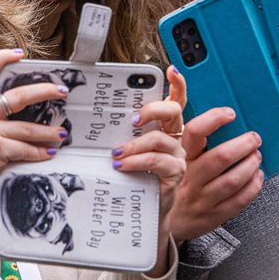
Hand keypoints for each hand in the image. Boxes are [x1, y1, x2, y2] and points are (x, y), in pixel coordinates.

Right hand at [0, 49, 68, 216]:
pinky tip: (49, 153)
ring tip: (62, 133)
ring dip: (48, 132)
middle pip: (18, 96)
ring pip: (27, 128)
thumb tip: (29, 109)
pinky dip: (40, 152)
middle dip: (44, 91)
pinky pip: (25, 149)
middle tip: (62, 91)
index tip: (20, 54)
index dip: (1, 58)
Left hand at [112, 66, 187, 214]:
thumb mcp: (126, 148)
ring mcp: (177, 154)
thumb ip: (121, 133)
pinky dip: (137, 161)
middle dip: (152, 110)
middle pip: (173, 112)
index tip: (171, 70)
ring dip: (134, 144)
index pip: (176, 100)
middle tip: (133, 119)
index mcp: (164, 126)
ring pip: (159, 138)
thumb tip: (100, 118)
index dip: (177, 84)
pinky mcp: (175, 172)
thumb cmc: (134, 175)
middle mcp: (174, 137)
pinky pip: (157, 160)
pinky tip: (124, 165)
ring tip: (117, 153)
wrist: (142, 209)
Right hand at [167, 107, 262, 243]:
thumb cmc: (175, 185)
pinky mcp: (214, 215)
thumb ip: (192, 141)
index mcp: (181, 159)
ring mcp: (202, 198)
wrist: (167, 223)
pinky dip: (253, 187)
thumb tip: (217, 116)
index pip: (194, 133)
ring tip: (256, 157)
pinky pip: (238, 201)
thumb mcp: (174, 160)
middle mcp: (191, 178)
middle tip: (254, 138)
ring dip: (250, 165)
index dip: (213, 120)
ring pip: (232, 180)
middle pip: (220, 157)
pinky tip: (256, 177)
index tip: (229, 113)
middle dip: (243, 144)